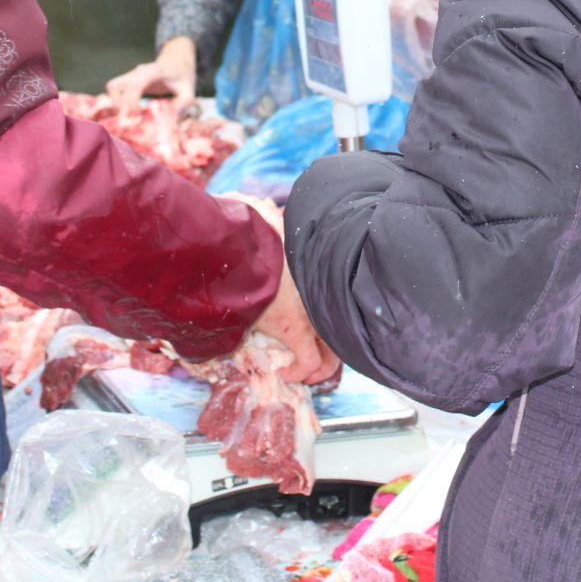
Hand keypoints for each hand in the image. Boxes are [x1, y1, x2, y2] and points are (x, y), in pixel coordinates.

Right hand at [105, 37, 195, 112]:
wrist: (177, 63)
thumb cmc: (182, 78)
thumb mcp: (189, 90)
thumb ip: (184, 103)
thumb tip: (172, 118)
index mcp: (154, 72)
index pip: (135, 84)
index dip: (131, 101)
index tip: (135, 116)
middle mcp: (138, 71)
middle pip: (117, 86)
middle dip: (120, 106)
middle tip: (130, 122)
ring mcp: (131, 75)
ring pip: (112, 86)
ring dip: (115, 103)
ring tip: (128, 118)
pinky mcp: (128, 80)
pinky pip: (114, 89)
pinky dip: (116, 102)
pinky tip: (128, 113)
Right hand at [234, 196, 339, 385]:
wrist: (237, 248)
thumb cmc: (253, 235)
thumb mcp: (275, 223)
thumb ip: (280, 220)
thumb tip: (273, 207)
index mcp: (320, 273)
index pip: (341, 301)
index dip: (333, 321)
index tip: (317, 328)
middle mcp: (323, 294)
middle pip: (343, 331)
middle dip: (332, 351)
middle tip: (317, 358)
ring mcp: (313, 312)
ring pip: (332, 351)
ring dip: (319, 366)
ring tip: (303, 370)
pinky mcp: (295, 329)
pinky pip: (309, 362)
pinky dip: (300, 373)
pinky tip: (288, 374)